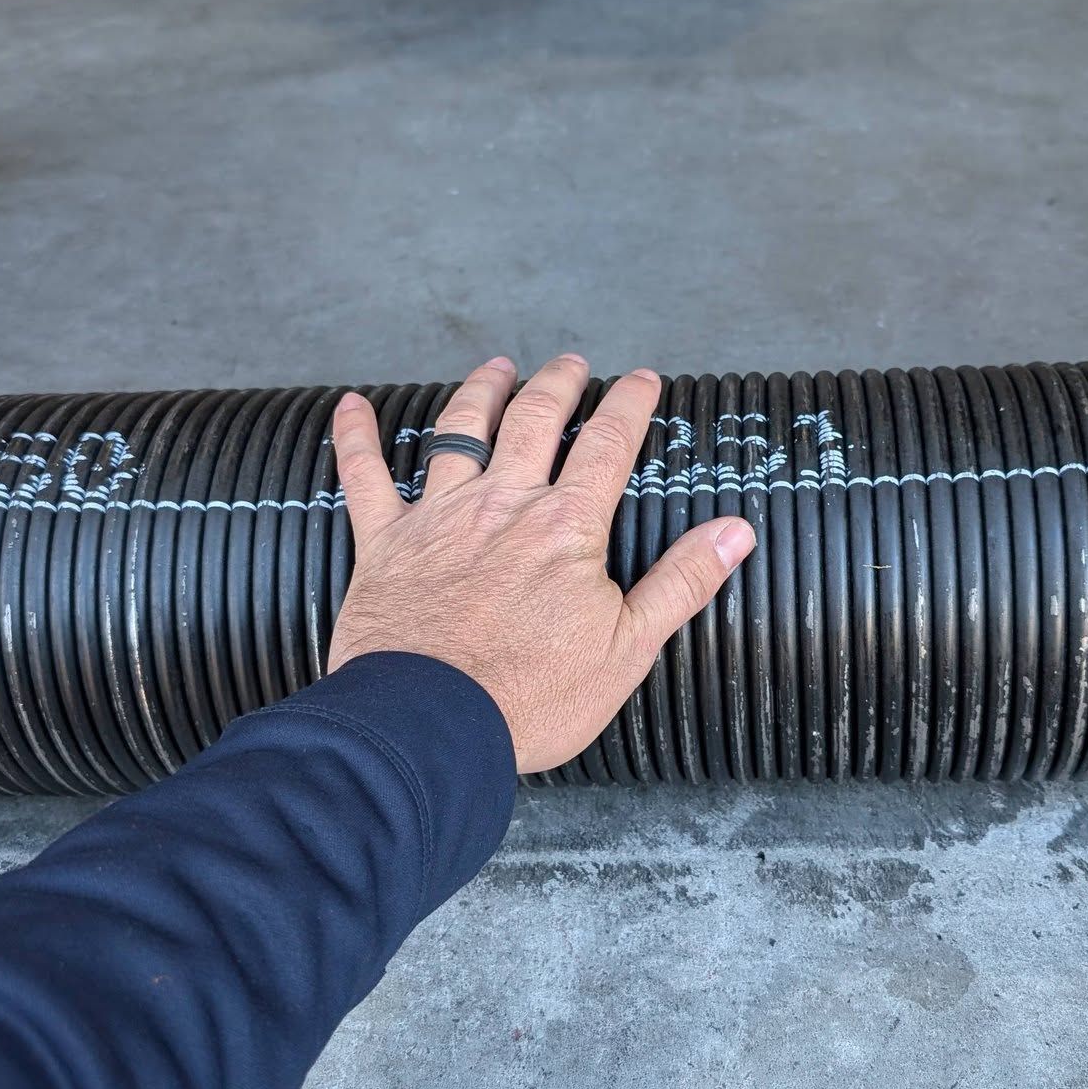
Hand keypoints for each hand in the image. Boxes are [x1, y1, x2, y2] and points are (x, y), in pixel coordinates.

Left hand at [327, 355, 756, 773]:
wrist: (430, 725)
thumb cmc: (531, 697)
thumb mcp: (628, 648)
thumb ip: (681, 582)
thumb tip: (736, 531)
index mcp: (566, 527)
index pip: (607, 444)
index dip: (628, 404)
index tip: (642, 379)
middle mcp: (503, 505)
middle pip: (533, 421)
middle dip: (557, 384)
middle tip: (571, 363)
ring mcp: (439, 518)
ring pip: (459, 432)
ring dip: (479, 393)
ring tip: (495, 369)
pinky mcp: (384, 544)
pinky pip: (364, 477)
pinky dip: (356, 437)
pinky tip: (351, 407)